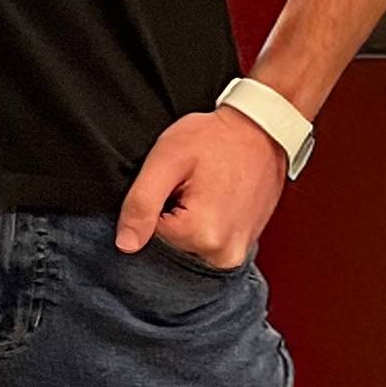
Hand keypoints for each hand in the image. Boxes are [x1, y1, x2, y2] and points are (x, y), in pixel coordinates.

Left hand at [115, 106, 290, 269]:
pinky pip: (207, 241)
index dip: (154, 203)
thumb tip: (125, 244)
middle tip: (190, 184)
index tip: (175, 183)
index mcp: (203, 235)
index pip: (148, 234)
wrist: (261, 132)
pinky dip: (203, 222)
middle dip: (169, 214)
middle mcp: (224, 254)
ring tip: (204, 189)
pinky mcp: (243, 246)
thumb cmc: (214, 140)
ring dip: (187, 218)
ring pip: (187, 243)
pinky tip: (213, 198)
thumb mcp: (166, 161)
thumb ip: (141, 203)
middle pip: (170, 243)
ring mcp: (238, 253)